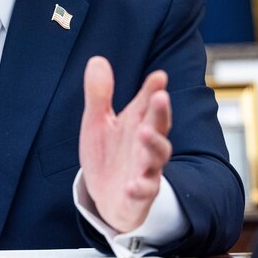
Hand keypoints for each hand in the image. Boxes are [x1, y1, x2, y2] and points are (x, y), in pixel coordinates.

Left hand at [79, 56, 171, 232]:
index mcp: (137, 124)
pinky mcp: (138, 195)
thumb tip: (97, 60)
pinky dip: (140, 188)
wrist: (108, 198)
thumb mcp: (98, 123)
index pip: (147, 104)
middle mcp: (146, 146)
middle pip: (158, 126)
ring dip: (154, 145)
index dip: (153, 90)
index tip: (159, 76)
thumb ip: (99, 95)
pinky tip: (132, 184)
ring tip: (145, 132)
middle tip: (161, 96)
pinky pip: (143, 192)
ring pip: (156, 157)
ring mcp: (145, 170)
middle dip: (160, 112)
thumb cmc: (109, 155)